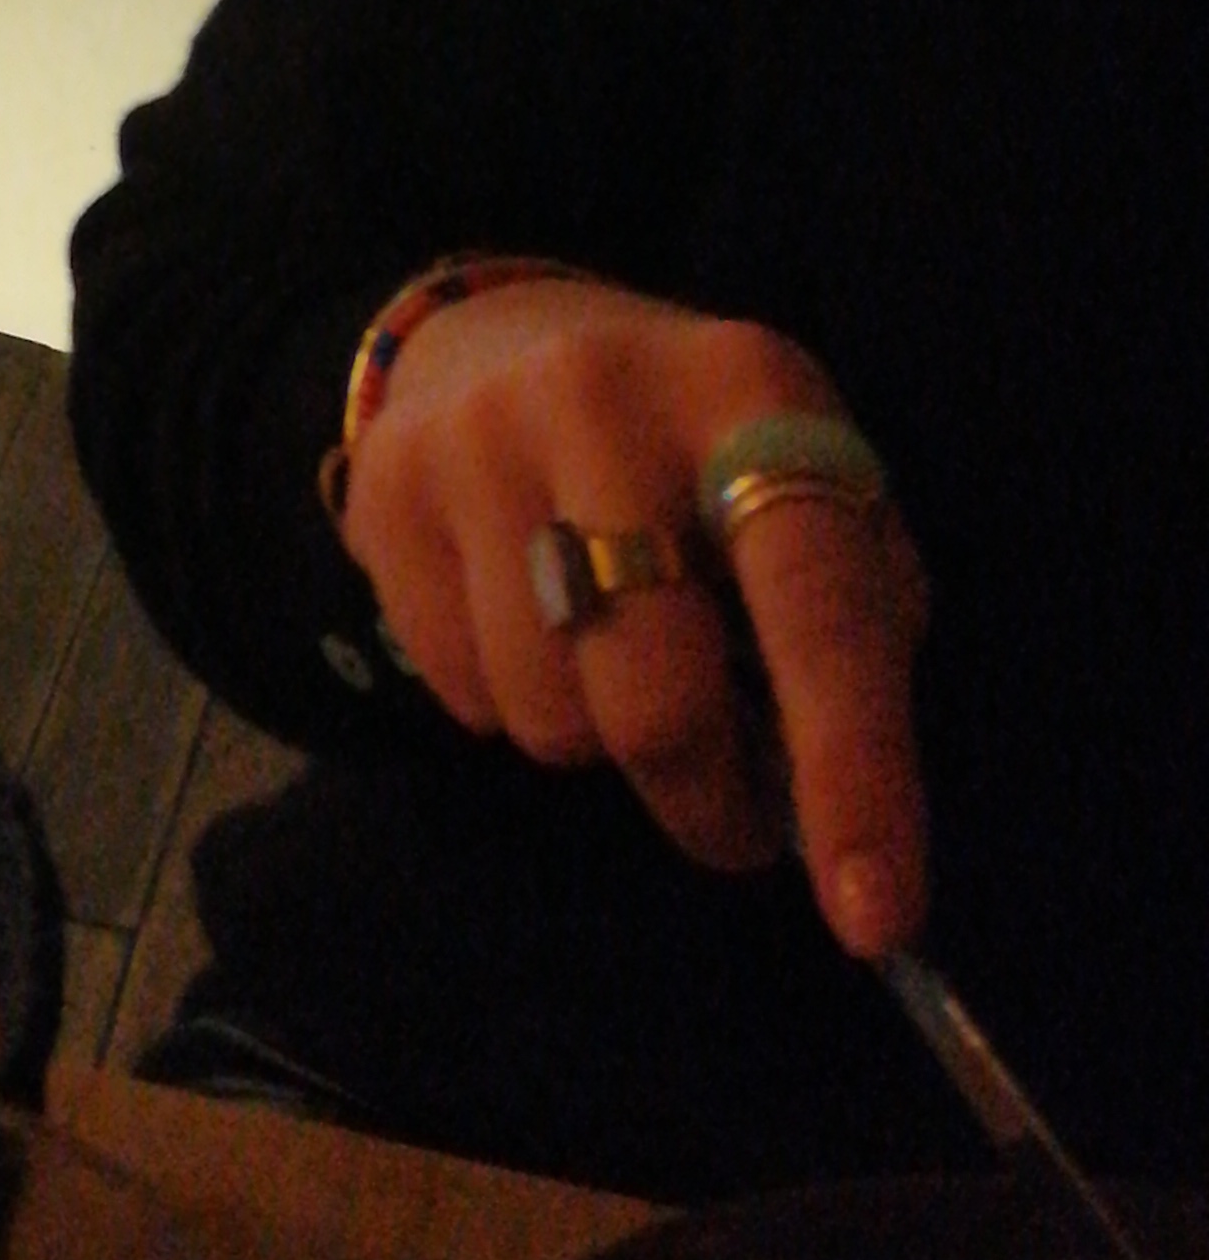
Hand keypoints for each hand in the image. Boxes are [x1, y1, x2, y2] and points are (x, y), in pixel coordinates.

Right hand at [341, 275, 929, 955]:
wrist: (506, 336)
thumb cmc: (705, 464)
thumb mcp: (814, 503)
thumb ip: (851, 646)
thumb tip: (838, 845)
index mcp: (752, 394)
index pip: (816, 604)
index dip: (854, 769)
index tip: (875, 924)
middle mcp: (603, 394)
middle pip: (658, 699)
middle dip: (706, 796)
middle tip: (729, 802)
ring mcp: (475, 435)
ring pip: (549, 721)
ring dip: (599, 744)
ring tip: (613, 662)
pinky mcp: (384, 485)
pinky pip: (459, 700)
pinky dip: (510, 704)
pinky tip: (524, 621)